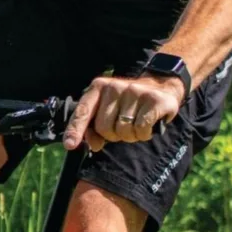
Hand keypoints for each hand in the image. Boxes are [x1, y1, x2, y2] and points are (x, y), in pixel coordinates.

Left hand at [63, 74, 184, 152]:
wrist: (161, 87)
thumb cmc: (128, 104)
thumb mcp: (109, 111)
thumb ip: (95, 128)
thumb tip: (94, 144)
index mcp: (99, 87)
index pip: (83, 111)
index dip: (75, 129)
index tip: (70, 144)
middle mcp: (115, 86)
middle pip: (104, 128)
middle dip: (113, 135)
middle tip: (123, 126)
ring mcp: (134, 91)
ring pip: (123, 131)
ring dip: (130, 135)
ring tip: (136, 124)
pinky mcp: (153, 100)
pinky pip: (140, 129)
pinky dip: (143, 134)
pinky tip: (148, 126)